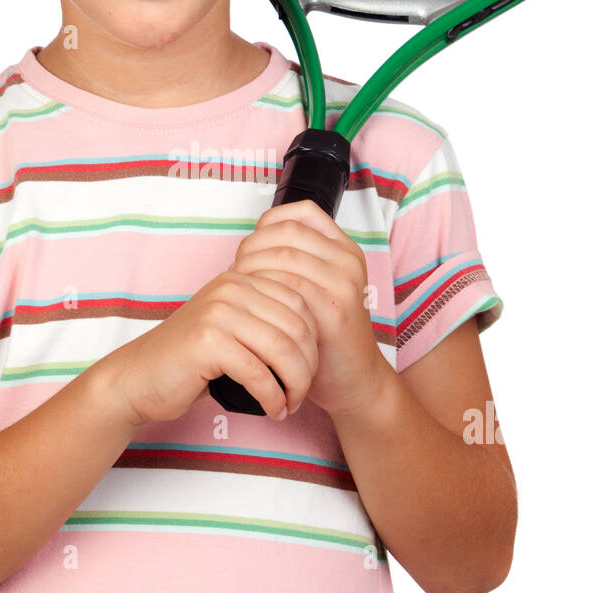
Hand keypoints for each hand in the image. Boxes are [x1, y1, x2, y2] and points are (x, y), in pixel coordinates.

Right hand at [98, 265, 319, 428]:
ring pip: (282, 349)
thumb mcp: (231, 328)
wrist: (138, 378)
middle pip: (297, 326)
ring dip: (295, 385)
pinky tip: (273, 410)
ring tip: (290, 404)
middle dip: (308, 367)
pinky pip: (259, 373)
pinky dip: (273, 397)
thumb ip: (265, 321)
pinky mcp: (208, 342)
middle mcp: (231, 288)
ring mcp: (218, 313)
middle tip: (301, 394)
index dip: (314, 342)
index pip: (301, 303)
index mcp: (241, 279)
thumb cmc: (189, 361)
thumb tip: (317, 335)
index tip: (310, 372)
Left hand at [227, 199, 388, 417]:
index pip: (301, 212)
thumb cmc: (326, 336)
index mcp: (344, 249)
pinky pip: (288, 287)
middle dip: (253, 248)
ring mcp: (345, 283)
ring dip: (253, 270)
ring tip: (242, 289)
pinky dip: (263, 292)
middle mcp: (348, 260)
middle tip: (238, 272)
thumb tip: (250, 246)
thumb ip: (294, 264)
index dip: (268, 224)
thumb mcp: (316, 289)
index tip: (252, 247)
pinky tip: (254, 306)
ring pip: (284, 256)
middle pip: (287, 232)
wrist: (355, 380)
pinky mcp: (335, 310)